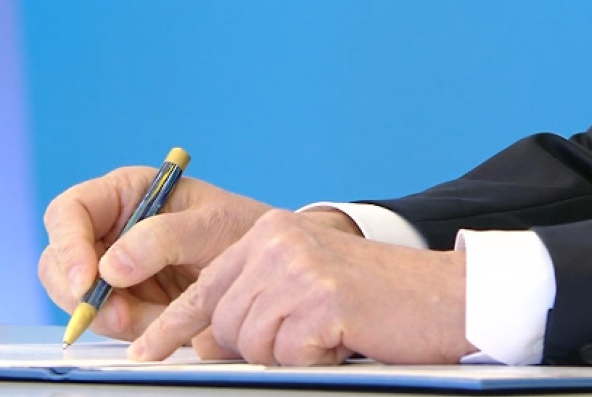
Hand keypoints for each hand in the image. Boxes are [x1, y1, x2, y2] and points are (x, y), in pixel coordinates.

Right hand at [38, 166, 271, 344]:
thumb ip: (162, 238)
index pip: (69, 212)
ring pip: (79, 298)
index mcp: (124, 194)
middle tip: (120, 318)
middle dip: (82, 294)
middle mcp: (110, 228)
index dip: (67, 246)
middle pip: (58, 260)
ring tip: (161, 317)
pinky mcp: (127, 300)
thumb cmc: (243, 229)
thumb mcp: (212, 225)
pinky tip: (165, 321)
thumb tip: (111, 266)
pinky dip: (132, 329)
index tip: (86, 281)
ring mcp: (114, 266)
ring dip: (112, 317)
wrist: (270, 266)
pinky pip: (109, 321)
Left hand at [128, 209, 474, 365]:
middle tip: (301, 340)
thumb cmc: (379, 297)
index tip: (145, 351)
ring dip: (287, 353)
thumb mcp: (307, 282)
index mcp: (269, 233)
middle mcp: (276, 241)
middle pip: (222, 322)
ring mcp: (297, 267)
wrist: (446, 295)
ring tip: (328, 333)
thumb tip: (207, 340)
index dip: (172, 325)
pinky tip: (342, 337)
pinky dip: (313, 358)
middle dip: (252, 346)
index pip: (206, 286)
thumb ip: (258, 298)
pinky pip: (286, 354)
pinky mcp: (320, 298)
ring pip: (249, 342)